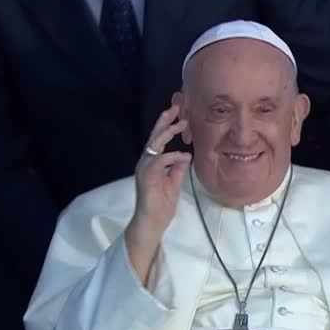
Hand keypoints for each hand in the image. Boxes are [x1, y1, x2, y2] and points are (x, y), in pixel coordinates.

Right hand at [128, 106, 191, 239]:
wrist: (152, 222)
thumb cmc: (161, 205)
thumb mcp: (174, 183)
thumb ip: (177, 169)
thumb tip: (185, 155)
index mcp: (152, 163)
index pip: (158, 140)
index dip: (167, 126)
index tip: (179, 115)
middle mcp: (146, 162)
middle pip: (154, 136)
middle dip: (165, 121)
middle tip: (176, 107)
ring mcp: (144, 168)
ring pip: (155, 144)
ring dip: (168, 132)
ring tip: (181, 123)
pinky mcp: (147, 176)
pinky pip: (159, 160)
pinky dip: (172, 156)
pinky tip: (182, 155)